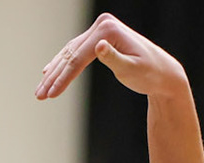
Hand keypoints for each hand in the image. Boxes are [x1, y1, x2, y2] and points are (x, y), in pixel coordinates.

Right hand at [37, 13, 185, 101]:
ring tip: (41, 91)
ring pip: (70, 52)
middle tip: (40, 96)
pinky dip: (63, 63)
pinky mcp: (100, 37)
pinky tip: (49, 72)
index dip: (63, 77)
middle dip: (54, 77)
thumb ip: (115, 59)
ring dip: (55, 72)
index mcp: (108, 30)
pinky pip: (76, 51)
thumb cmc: (151, 74)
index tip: (51, 94)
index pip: (79, 56)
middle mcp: (102, 25)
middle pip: (71, 54)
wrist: (163, 72)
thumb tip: (99, 46)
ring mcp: (100, 30)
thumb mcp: (133, 69)